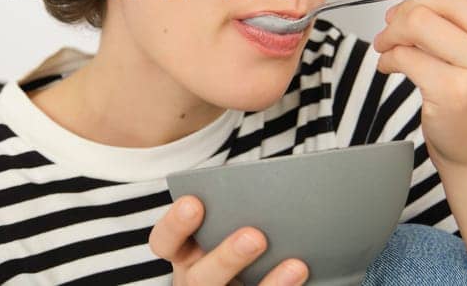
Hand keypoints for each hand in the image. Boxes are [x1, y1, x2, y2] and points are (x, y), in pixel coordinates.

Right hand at [148, 195, 308, 284]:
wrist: (251, 271)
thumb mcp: (228, 229)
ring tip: (296, 266)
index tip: (194, 203)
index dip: (176, 225)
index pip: (164, 242)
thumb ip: (238, 215)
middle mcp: (196, 281)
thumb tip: (275, 190)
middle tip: (255, 236)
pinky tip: (302, 274)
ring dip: (269, 284)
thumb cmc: (241, 237)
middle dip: (227, 258)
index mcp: (184, 254)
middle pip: (200, 278)